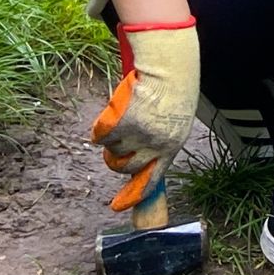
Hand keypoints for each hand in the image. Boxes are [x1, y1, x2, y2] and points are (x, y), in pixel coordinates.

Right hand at [91, 21, 199, 211]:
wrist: (168, 68)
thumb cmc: (172, 90)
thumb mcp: (172, 121)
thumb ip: (159, 141)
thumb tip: (139, 164)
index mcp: (172, 147)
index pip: (151, 180)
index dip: (133, 196)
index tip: (117, 207)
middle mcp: (155, 147)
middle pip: (124, 168)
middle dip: (117, 158)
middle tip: (121, 139)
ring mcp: (138, 137)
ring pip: (111, 150)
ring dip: (113, 137)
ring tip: (127, 115)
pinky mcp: (121, 125)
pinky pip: (100, 135)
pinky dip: (103, 124)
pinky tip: (118, 109)